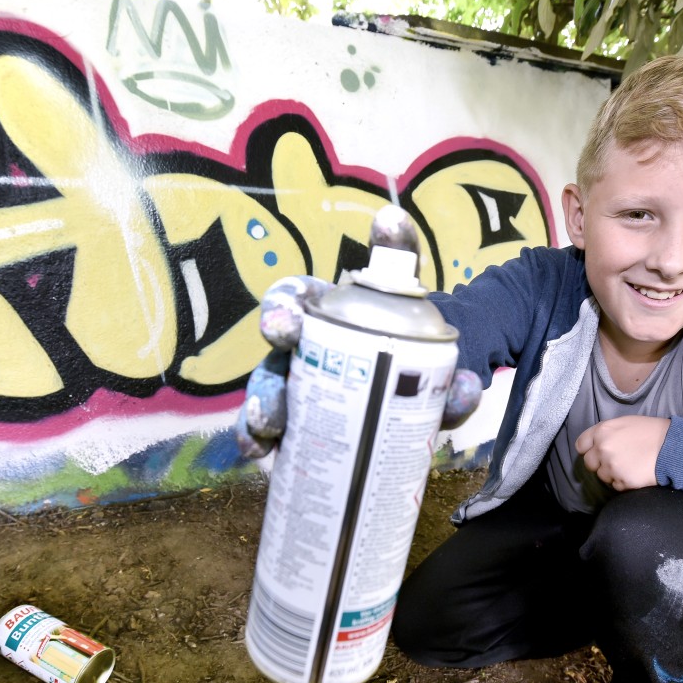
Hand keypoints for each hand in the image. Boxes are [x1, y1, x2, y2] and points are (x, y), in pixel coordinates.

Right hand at [235, 220, 482, 458]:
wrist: (424, 370)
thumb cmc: (398, 325)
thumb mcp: (406, 296)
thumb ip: (400, 261)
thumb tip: (389, 219)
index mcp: (318, 312)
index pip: (288, 302)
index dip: (280, 311)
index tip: (283, 324)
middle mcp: (297, 354)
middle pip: (270, 369)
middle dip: (263, 389)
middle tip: (272, 408)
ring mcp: (298, 396)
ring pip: (266, 408)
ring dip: (257, 424)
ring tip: (265, 439)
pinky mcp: (307, 432)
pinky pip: (282, 443)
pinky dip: (273, 452)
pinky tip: (269, 463)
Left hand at [574, 415, 670, 490]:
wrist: (673, 446)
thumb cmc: (652, 432)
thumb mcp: (625, 423)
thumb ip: (607, 433)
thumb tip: (595, 444)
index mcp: (602, 430)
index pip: (581, 445)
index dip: (588, 450)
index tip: (596, 453)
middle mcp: (603, 448)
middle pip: (589, 463)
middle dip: (599, 464)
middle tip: (617, 461)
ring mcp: (611, 466)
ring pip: (602, 476)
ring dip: (612, 474)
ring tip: (630, 465)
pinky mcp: (622, 481)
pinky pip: (616, 486)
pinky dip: (624, 483)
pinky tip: (636, 473)